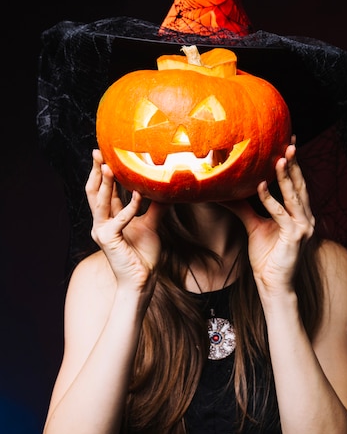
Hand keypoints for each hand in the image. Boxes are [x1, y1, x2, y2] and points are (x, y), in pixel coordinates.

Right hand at [85, 150, 166, 290]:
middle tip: (99, 152)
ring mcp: (102, 231)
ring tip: (111, 166)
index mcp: (110, 218)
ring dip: (106, 184)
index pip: (105, 191)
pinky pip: (118, 219)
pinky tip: (139, 195)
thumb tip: (166, 190)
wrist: (142, 280)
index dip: (105, 173)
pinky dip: (129, 207)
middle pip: (95, 192)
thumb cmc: (144, 256)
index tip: (107, 154)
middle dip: (97, 172)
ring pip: (100, 202)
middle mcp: (102, 223)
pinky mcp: (108, 240)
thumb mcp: (152, 225)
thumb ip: (155, 208)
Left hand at [225, 144, 314, 291]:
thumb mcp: (253, 227)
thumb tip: (226, 195)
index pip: (297, 184)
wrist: (273, 284)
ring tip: (279, 158)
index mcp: (299, 214)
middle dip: (295, 164)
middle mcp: (305, 218)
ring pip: (294, 197)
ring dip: (286, 177)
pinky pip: (281, 215)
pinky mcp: (294, 238)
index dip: (294, 165)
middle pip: (300, 185)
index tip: (290, 143)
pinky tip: (260, 187)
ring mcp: (303, 228)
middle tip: (290, 142)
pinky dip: (270, 200)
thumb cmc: (267, 258)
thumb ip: (244, 209)